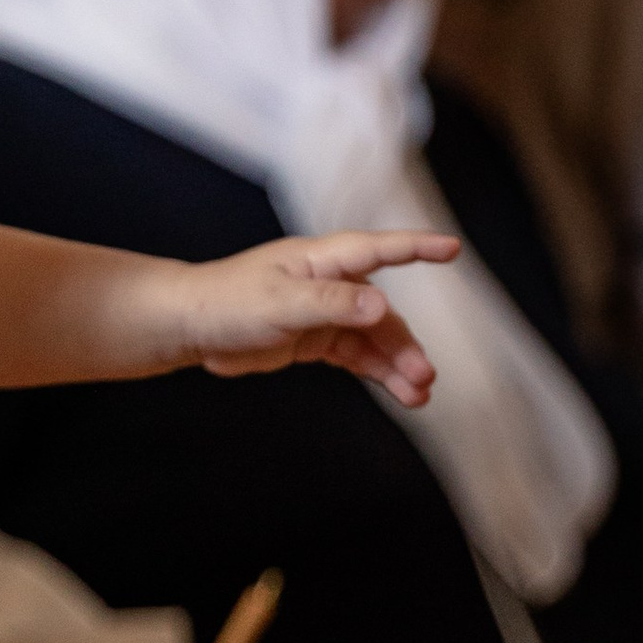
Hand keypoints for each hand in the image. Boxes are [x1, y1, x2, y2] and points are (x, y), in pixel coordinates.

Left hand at [183, 228, 458, 406]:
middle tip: (424, 374)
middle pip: (382, 312)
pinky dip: (378, 372)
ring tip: (418, 394)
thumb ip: (331, 303)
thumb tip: (381, 306)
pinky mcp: (316, 339)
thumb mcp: (280, 302)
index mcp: (322, 260)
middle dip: (405, 343)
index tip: (452, 249)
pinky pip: (357, 356)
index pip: (378, 250)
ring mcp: (325, 313)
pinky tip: (400, 392)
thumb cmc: (227, 301)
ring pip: (374, 338)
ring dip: (397, 363)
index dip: (416, 248)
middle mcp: (329, 283)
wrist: (190, 327)